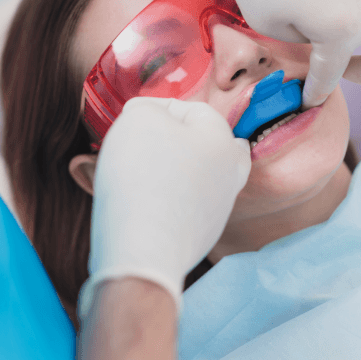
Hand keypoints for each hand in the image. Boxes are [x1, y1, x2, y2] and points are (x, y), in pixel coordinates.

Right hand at [78, 97, 250, 319]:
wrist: (142, 251)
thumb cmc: (142, 176)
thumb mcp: (139, 118)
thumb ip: (147, 108)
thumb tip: (147, 117)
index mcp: (224, 142)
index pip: (192, 109)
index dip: (156, 108)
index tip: (130, 120)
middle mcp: (230, 176)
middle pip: (203, 145)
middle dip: (173, 141)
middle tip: (143, 145)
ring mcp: (218, 210)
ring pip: (194, 177)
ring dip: (169, 171)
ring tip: (137, 175)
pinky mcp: (200, 238)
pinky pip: (183, 207)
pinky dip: (166, 201)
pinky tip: (143, 205)